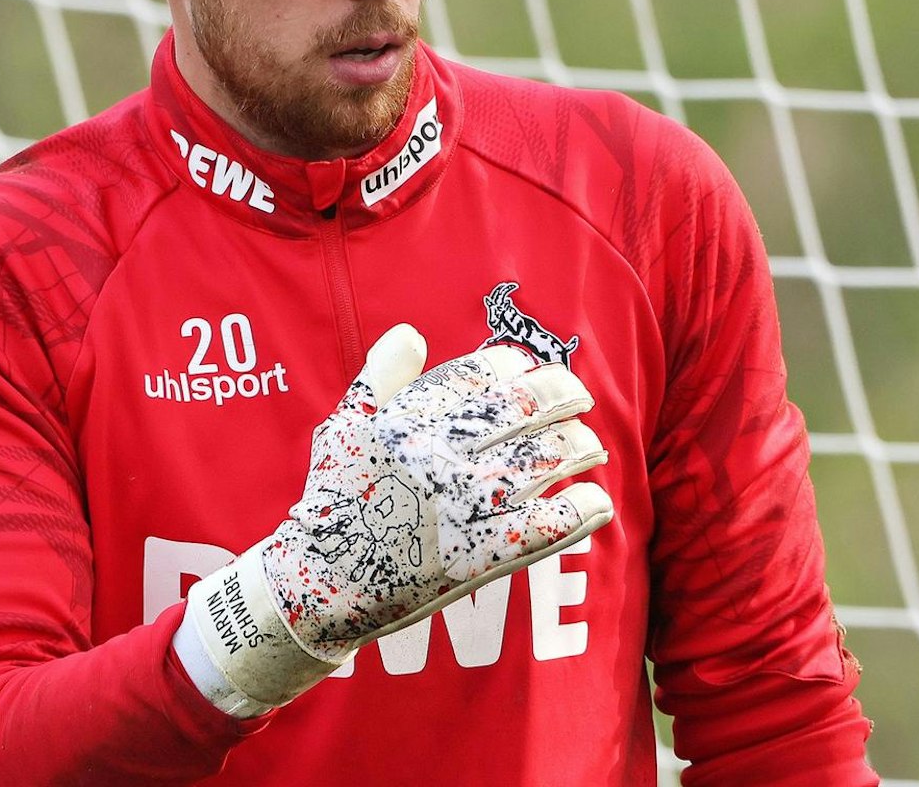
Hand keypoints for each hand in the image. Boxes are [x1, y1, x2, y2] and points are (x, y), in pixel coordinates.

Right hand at [180, 324, 613, 714]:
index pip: (481, 373)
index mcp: (410, 420)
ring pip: (546, 460)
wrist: (322, 584)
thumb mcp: (344, 427)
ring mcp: (465, 505)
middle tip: (580, 397)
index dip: (515, 366)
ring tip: (591, 445)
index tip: (529, 369)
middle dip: (564, 395)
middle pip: (525, 408)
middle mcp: (442, 455)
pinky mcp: (483, 556)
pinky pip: (548, 525)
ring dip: (580, 446)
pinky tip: (596, 502)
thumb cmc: (334, 499)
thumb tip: (411, 334)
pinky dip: (581, 510)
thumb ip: (380, 377)